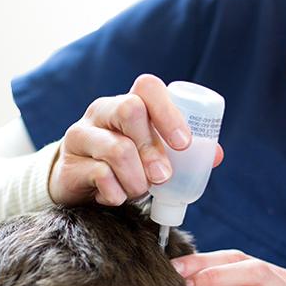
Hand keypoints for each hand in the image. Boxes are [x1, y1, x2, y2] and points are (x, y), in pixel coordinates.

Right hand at [49, 74, 224, 205]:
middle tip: (163, 176)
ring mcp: (81, 136)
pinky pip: (99, 176)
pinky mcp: (69, 165)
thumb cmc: (123, 166)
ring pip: (116, 148)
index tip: (184, 144)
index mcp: (126, 103)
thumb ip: (179, 153)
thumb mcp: (150, 154)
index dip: (169, 112)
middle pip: (129, 109)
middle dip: (153, 148)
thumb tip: (216, 155)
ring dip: (137, 178)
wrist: (77, 186)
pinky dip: (116, 193)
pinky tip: (117, 197)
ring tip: (140, 191)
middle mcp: (101, 111)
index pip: (147, 88)